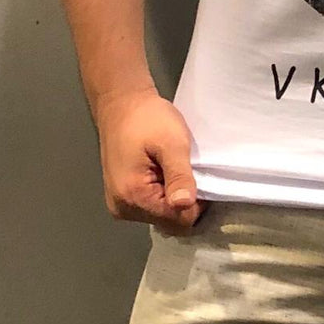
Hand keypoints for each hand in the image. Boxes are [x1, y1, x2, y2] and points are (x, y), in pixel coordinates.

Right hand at [94, 86, 209, 234]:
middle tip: (190, 170)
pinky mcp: (123, 196)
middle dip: (185, 200)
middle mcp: (123, 209)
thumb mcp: (171, 142)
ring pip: (161, 214)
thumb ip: (178, 175)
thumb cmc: (147, 118)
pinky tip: (166, 171)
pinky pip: (152, 205)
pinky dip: (164, 192)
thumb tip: (185, 205)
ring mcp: (120, 204)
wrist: (122, 102)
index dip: (197, 202)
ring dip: (174, 195)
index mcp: (132, 197)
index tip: (203, 178)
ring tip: (176, 167)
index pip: (178, 220)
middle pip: (169, 221)